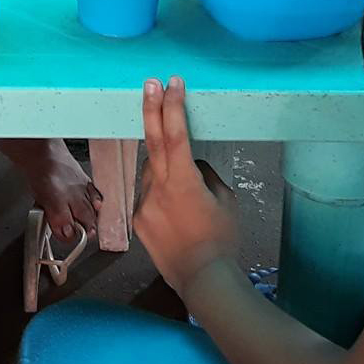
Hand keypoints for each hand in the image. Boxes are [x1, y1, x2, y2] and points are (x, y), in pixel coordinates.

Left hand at [134, 77, 238, 291]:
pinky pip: (149, 196)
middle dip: (152, 109)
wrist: (203, 280)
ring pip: (152, 173)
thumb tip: (191, 168)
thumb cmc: (223, 240)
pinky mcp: (138, 220)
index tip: (172, 83)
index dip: (172, 106)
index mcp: (183, 181)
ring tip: (188, 200)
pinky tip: (178, 217)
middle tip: (150, 83)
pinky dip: (161, 196)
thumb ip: (205, 176)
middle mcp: (157, 188)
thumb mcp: (226, 201)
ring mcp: (144, 204)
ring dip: (165, 171)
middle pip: (153, 142)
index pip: (175, 135)